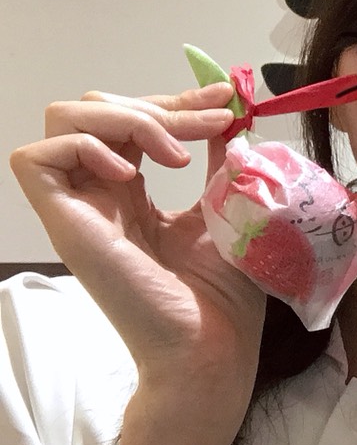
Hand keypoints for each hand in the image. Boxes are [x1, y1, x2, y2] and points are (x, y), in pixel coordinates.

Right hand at [10, 84, 264, 390]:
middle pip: (98, 108)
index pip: (135, 119)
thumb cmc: (222, 296)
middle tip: (214, 124)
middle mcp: (100, 193)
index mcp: (134, 191)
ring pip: (63, 120)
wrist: (211, 346)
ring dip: (126, 118)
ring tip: (175, 155)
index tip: (226, 98)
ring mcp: (79, 207)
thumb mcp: (227, 208)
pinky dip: (85, 147)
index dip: (177, 99)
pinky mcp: (63, 224)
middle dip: (160, 103)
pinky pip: (36, 158)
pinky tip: (132, 174)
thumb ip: (222, 162)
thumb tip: (232, 116)